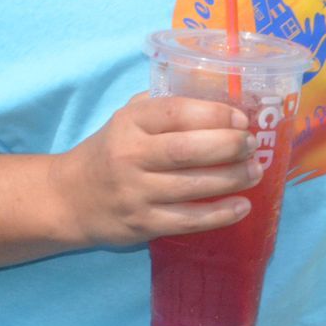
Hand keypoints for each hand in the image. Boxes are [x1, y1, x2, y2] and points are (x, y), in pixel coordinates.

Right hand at [50, 92, 258, 249]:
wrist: (71, 197)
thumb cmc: (110, 150)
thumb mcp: (126, 118)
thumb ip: (163, 107)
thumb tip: (218, 101)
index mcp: (129, 122)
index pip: (175, 112)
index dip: (213, 114)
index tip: (241, 118)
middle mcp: (130, 156)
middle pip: (187, 150)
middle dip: (228, 146)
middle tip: (252, 145)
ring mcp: (136, 193)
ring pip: (192, 186)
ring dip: (231, 179)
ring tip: (255, 172)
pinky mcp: (142, 224)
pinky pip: (188, 221)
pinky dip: (219, 214)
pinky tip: (242, 207)